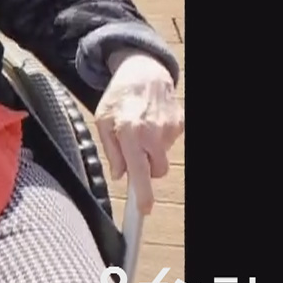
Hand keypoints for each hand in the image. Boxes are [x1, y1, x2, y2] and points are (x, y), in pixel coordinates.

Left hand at [94, 49, 183, 215]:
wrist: (143, 72)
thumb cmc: (119, 97)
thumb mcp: (102, 121)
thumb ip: (111, 151)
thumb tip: (120, 175)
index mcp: (130, 133)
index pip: (139, 171)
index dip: (143, 194)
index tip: (144, 210)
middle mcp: (152, 133)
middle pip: (156, 171)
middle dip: (146, 168)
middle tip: (134, 151)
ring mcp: (170, 129)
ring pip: (163, 157)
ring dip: (152, 151)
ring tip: (140, 130)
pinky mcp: (180, 125)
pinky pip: (170, 143)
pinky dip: (160, 138)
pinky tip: (151, 122)